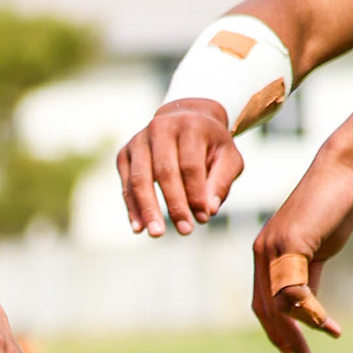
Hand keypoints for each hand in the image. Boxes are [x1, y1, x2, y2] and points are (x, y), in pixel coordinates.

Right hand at [117, 99, 242, 236]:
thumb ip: (221, 182)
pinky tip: (139, 227)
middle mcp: (160, 128)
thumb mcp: (228, 158)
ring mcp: (138, 140)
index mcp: (189, 126)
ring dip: (147, 209)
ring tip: (156, 233)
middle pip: (163, 172)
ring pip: (139, 179)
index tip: (204, 218)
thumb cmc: (210, 145)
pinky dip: (132, 207)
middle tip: (185, 230)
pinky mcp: (125, 153)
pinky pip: (126, 184)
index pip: (190, 165)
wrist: (186, 119)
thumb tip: (209, 210)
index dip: (196, 194)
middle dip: (174, 205)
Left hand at [251, 156, 352, 352]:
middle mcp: (262, 253)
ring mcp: (273, 248)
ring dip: (298, 330)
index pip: (260, 301)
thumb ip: (307, 274)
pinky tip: (325, 325)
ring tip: (315, 348)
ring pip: (278, 302)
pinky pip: (296, 289)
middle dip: (282, 337)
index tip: (288, 348)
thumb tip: (307, 304)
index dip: (273, 327)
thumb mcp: (315, 248)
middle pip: (264, 307)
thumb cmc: (329, 209)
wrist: (339, 174)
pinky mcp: (290, 244)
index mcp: (264, 255)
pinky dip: (310, 312)